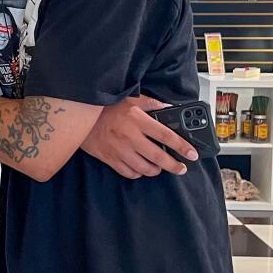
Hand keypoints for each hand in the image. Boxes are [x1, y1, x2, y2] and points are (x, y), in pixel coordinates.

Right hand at [81, 96, 198, 178]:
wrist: (79, 115)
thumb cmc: (105, 107)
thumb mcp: (130, 99)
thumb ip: (150, 103)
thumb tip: (167, 107)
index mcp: (137, 120)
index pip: (166, 135)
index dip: (182, 146)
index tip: (192, 154)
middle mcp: (130, 137)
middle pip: (158, 156)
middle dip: (173, 165)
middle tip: (181, 168)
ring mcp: (119, 150)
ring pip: (144, 168)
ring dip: (156, 170)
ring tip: (160, 167)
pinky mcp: (109, 158)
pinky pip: (128, 172)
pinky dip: (138, 173)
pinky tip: (141, 168)